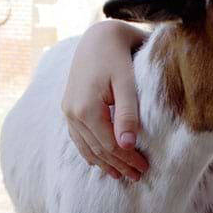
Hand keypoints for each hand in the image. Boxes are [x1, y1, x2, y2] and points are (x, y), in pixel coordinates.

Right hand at [62, 21, 149, 179]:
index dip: (127, 159)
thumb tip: (127, 146)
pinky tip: (97, 161)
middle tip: (137, 176)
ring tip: (120, 175)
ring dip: (103, 162)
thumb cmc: (118, 56)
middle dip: (118, 164)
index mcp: (86, 108)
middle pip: (97, 149)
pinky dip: (89, 151)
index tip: (144, 168)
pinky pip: (78, 137)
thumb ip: (127, 114)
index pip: (109, 145)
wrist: (99, 36)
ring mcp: (68, 110)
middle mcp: (72, 112)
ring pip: (85, 146)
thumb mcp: (127, 83)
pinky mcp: (69, 106)